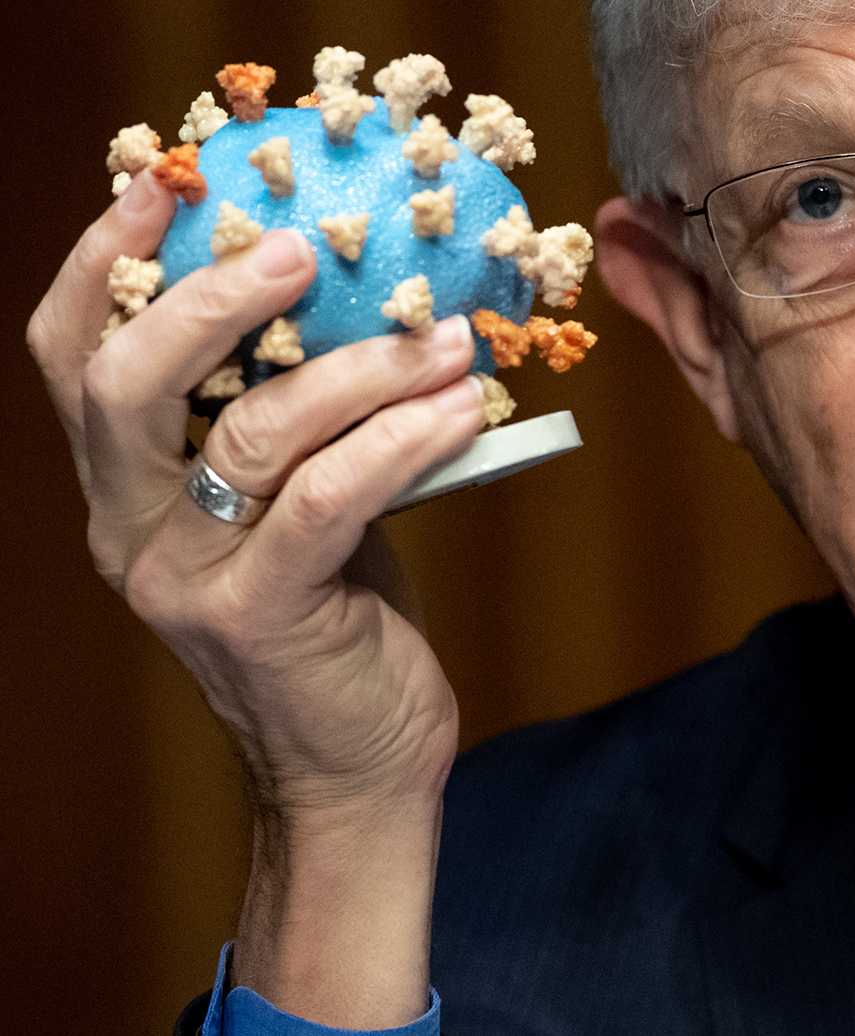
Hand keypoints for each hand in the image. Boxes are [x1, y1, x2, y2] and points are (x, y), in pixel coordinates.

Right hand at [27, 170, 481, 1024]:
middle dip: (208, 296)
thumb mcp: (297, 510)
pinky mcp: (258, 616)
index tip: (162, 182)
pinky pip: (329, 497)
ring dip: (363, 368)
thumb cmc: (337, 622)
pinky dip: (399, 439)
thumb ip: (294, 427)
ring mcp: (184, 581)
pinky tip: (459, 408)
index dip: (103, 263)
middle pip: (124, 384)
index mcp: (126, 495)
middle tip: (301, 248)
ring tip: (449, 337)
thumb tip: (367, 307)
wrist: (351, 769)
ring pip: (252, 432)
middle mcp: (131, 533)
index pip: (75, 361)